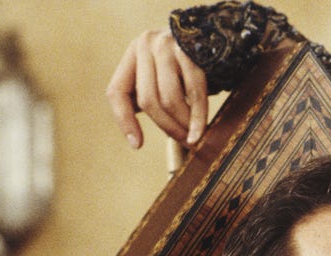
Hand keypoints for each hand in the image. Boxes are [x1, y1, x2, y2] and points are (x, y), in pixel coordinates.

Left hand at [106, 29, 208, 148]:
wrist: (212, 34)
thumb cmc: (183, 62)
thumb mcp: (159, 72)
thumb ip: (147, 94)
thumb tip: (135, 139)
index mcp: (133, 53)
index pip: (117, 91)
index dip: (124, 121)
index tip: (137, 145)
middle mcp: (146, 45)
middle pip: (148, 100)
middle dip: (167, 127)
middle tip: (183, 143)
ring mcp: (168, 46)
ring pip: (169, 98)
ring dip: (182, 125)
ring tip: (192, 139)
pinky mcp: (191, 52)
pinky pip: (194, 92)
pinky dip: (197, 117)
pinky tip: (200, 132)